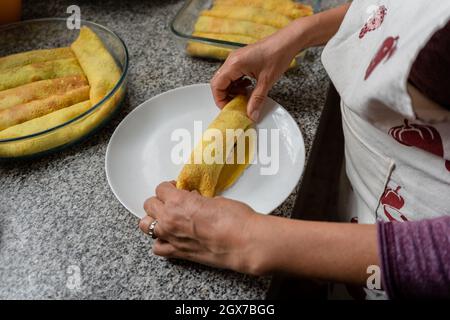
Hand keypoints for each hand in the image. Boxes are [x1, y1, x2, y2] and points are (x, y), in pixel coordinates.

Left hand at [139, 181, 263, 274]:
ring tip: (166, 218)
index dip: (170, 187)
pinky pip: (157, 248)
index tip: (177, 189)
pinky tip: (169, 238)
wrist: (244, 242)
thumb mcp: (214, 199)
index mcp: (178, 201)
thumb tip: (194, 201)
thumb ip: (197, 200)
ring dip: (154, 219)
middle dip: (160, 201)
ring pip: (146, 225)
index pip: (161, 188)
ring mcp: (171, 237)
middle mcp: (170, 219)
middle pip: (150, 205)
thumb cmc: (235, 219)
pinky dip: (160, 242)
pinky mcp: (178, 253)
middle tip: (172, 201)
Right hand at [210, 30, 298, 121]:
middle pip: (219, 82)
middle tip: (237, 104)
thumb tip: (251, 114)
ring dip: (233, 90)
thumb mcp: (266, 81)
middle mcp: (232, 60)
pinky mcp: (242, 59)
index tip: (229, 108)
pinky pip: (233, 74)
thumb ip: (257, 100)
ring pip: (226, 79)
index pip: (216, 85)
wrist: (287, 41)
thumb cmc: (277, 55)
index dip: (220, 100)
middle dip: (226, 96)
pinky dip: (238, 84)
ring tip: (245, 95)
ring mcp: (236, 59)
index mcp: (234, 64)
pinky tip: (248, 87)